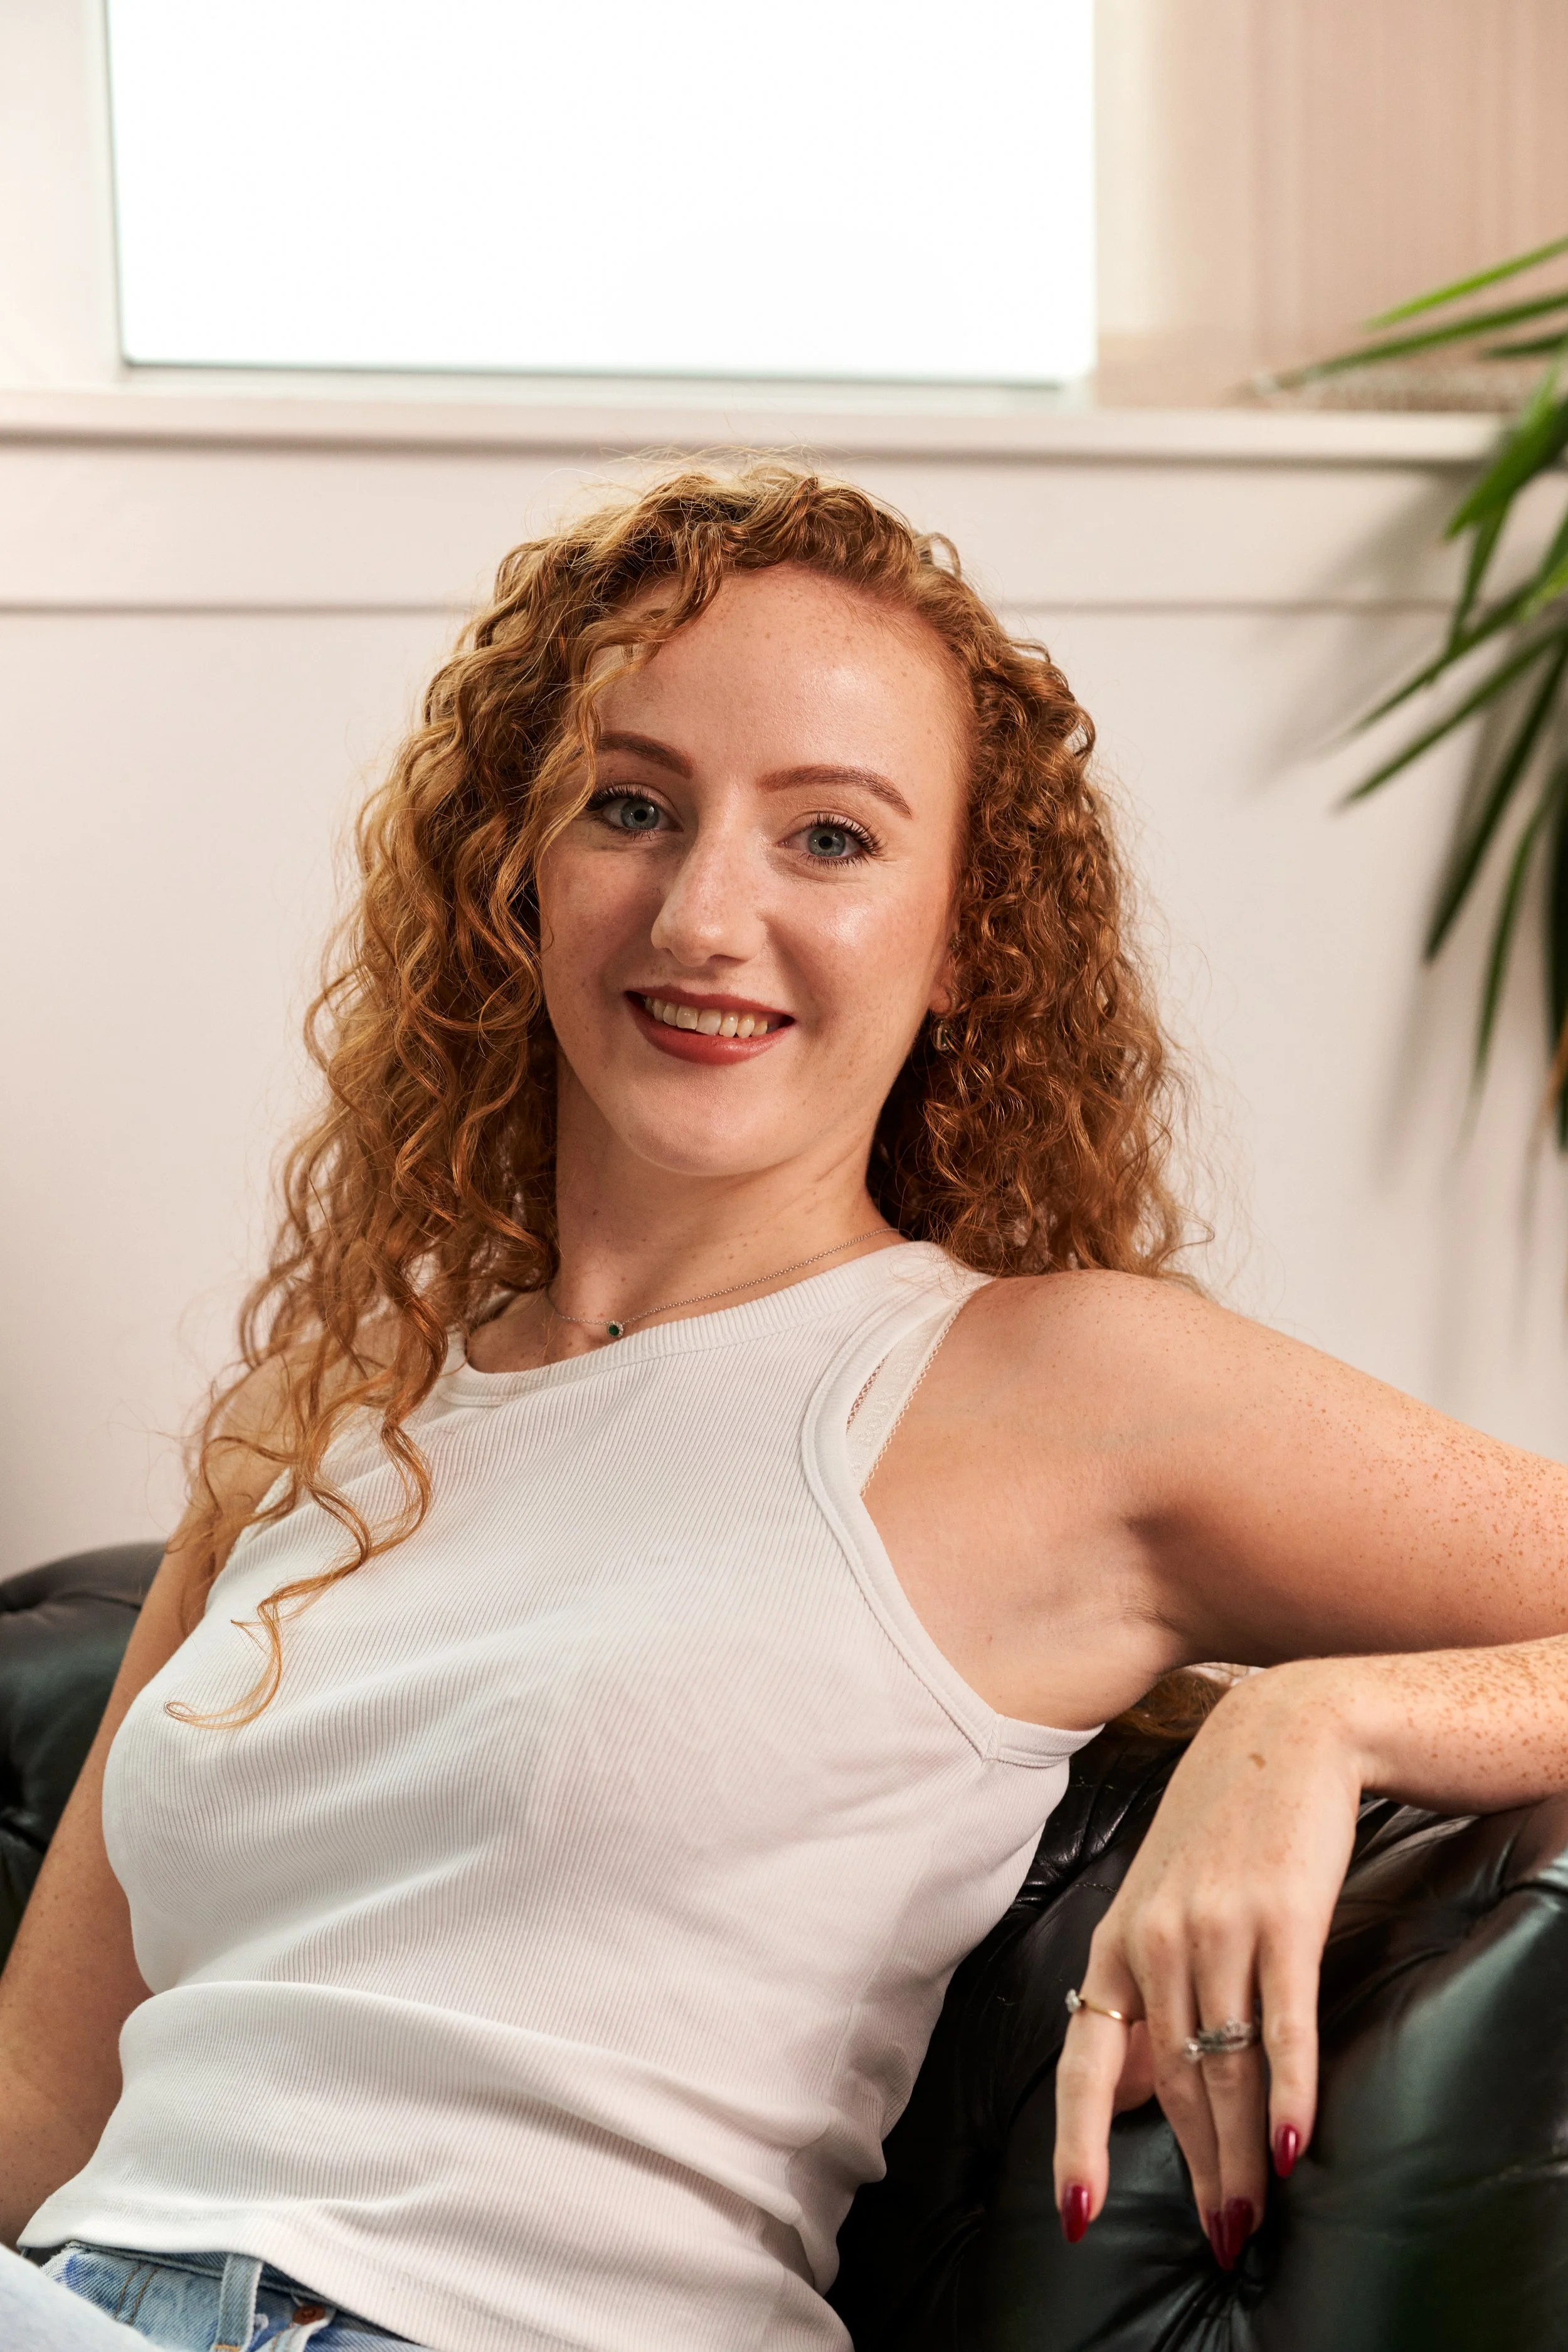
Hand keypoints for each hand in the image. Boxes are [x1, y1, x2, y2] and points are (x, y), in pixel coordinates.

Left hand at [1052, 1662, 1361, 2266]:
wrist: (1285, 1733)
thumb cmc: (1223, 1827)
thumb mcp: (1162, 1901)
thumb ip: (1148, 1992)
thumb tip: (1134, 2091)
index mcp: (1117, 1941)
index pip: (1083, 2060)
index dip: (1079, 2140)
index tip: (1076, 2214)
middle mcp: (1157, 1939)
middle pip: (1172, 2082)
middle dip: (1196, 2170)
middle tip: (1219, 2239)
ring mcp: (1219, 1927)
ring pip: (1225, 2066)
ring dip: (1241, 2154)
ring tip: (1252, 2220)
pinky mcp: (1283, 1916)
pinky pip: (1282, 2023)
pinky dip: (1287, 2092)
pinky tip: (1293, 2149)